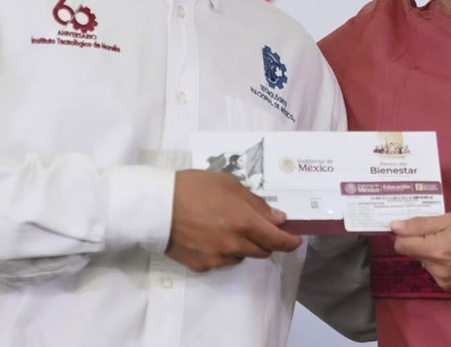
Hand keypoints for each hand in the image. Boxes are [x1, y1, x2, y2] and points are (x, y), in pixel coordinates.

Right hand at [166, 170, 301, 271]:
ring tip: (224, 227)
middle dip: (264, 240)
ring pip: (242, 257)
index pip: (278, 240)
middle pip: (263, 251)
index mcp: (245, 222)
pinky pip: (221, 261)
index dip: (290, 241)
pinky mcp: (202, 266)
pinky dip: (222, 251)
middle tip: (254, 225)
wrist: (156, 206)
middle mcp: (235, 245)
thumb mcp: (228, 184)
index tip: (294, 239)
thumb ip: (256, 203)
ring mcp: (218, 258)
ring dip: (243, 246)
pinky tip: (208, 236)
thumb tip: (277, 218)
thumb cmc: (193, 187)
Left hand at [389, 212, 450, 290]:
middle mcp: (437, 270)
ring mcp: (444, 281)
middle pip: (413, 252)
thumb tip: (394, 226)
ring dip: (432, 251)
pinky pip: (436, 270)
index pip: (401, 244)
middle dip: (422, 240)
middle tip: (442, 230)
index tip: (414, 225)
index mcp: (436, 250)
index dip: (405, 232)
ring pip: (424, 261)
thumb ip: (421, 224)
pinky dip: (442, 262)